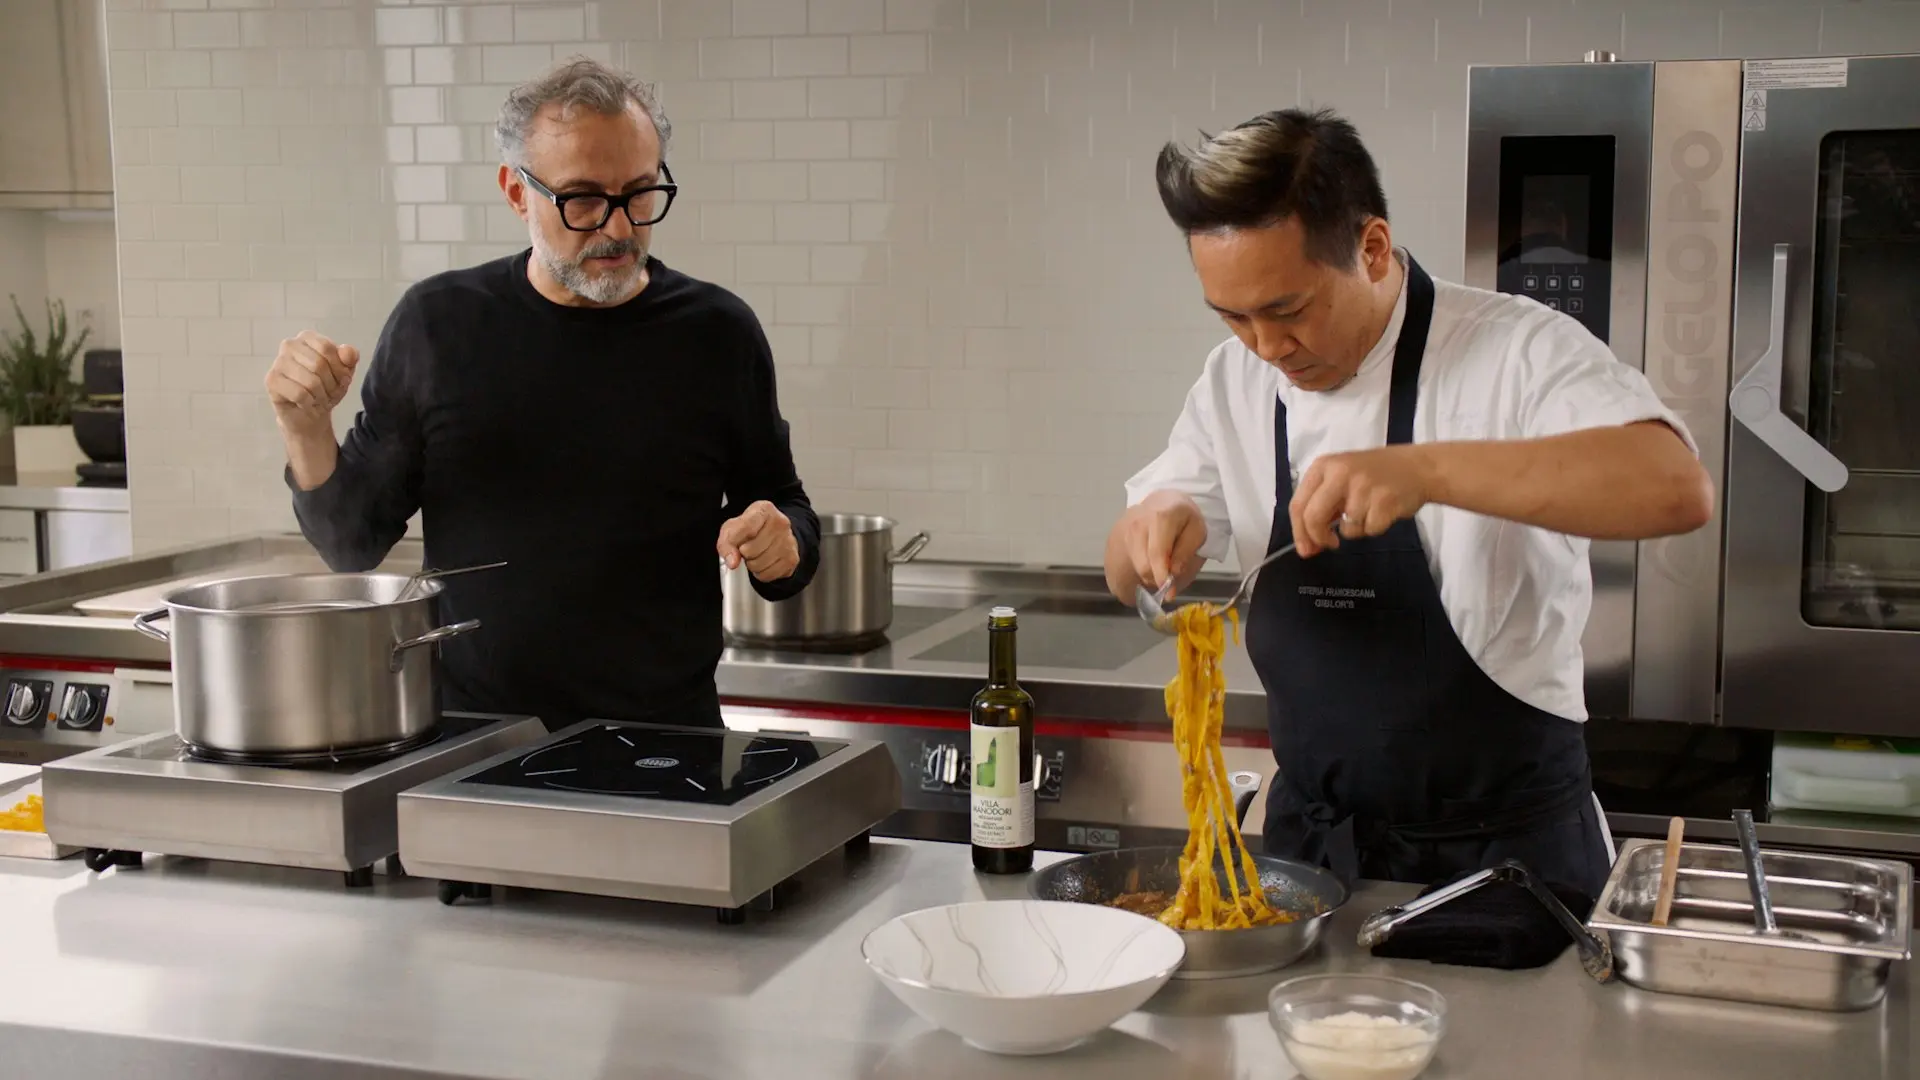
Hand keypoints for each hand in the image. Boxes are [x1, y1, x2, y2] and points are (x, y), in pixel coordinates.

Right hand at [266, 331, 359, 435]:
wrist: (309, 413)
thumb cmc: (326, 387)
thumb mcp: (344, 371)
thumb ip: (349, 357)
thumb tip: (348, 352)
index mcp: (308, 337)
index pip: (327, 348)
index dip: (339, 368)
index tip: (342, 380)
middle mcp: (290, 345)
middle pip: (319, 364)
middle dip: (331, 385)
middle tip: (329, 393)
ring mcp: (278, 362)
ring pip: (310, 381)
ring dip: (321, 396)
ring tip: (319, 399)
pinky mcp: (272, 380)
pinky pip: (299, 393)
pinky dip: (309, 403)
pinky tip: (306, 403)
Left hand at [718, 501, 798, 581]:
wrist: (775, 534)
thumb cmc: (752, 529)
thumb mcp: (733, 528)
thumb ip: (727, 542)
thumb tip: (732, 561)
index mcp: (764, 510)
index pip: (746, 528)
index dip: (734, 543)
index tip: (731, 550)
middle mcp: (781, 523)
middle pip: (751, 550)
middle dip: (744, 554)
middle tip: (747, 548)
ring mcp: (789, 542)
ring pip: (759, 565)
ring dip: (752, 564)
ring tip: (756, 555)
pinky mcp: (792, 559)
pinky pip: (768, 575)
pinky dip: (762, 573)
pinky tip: (764, 562)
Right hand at [1104, 490, 1207, 601]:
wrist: (1163, 500)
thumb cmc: (1183, 516)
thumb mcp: (1197, 531)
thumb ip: (1185, 553)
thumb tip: (1173, 573)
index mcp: (1160, 518)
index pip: (1157, 554)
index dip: (1163, 577)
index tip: (1169, 593)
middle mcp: (1137, 524)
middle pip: (1143, 565)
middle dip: (1157, 578)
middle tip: (1170, 577)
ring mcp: (1124, 530)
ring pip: (1135, 567)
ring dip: (1149, 574)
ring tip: (1162, 566)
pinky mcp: (1116, 537)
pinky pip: (1127, 563)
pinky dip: (1140, 570)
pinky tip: (1150, 562)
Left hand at [1288, 445, 1437, 556]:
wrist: (1418, 467)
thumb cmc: (1375, 475)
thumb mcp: (1341, 479)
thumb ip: (1322, 507)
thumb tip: (1307, 546)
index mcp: (1324, 466)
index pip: (1298, 504)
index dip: (1299, 532)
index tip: (1306, 548)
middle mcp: (1340, 473)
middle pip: (1313, 517)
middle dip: (1319, 538)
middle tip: (1330, 544)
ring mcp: (1363, 486)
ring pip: (1345, 528)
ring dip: (1356, 529)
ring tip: (1369, 510)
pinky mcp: (1384, 501)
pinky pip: (1368, 530)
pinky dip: (1374, 528)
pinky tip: (1382, 511)